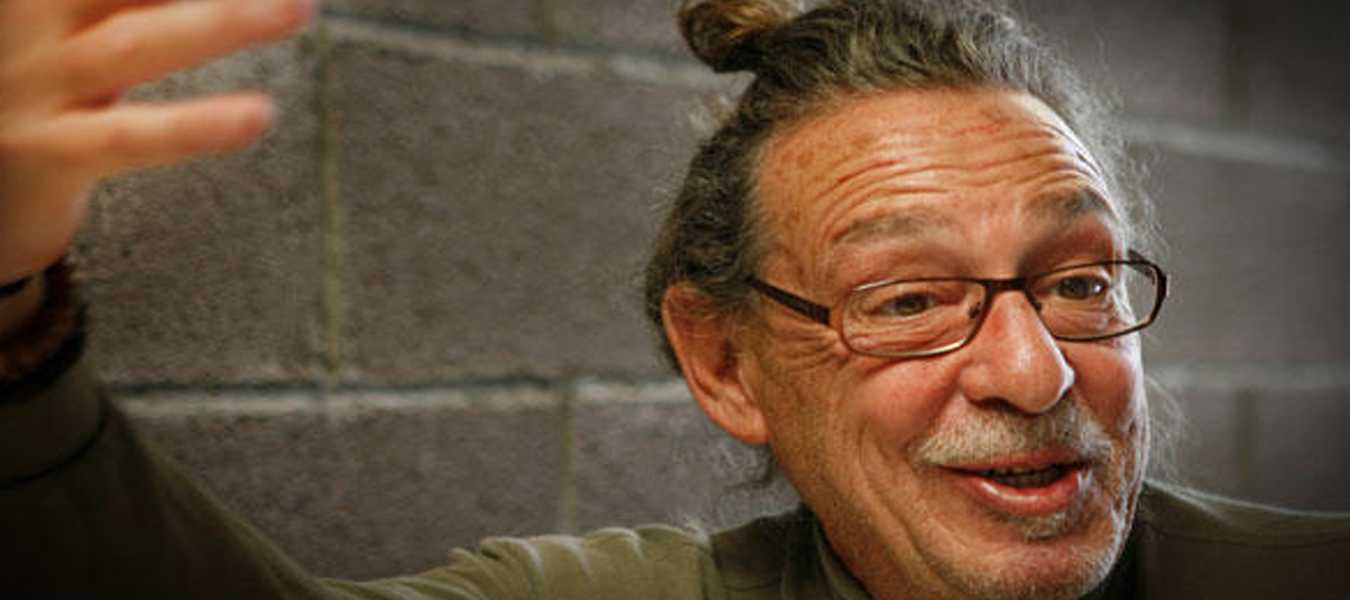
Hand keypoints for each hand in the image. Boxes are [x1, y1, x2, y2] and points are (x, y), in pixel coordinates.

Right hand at [0, 0, 316, 281]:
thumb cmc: (41, 106)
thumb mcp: (79, 43)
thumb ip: (135, 10)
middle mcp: (32, 30)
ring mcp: (34, 91)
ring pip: (137, 43)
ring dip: (222, 22)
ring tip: (298, 8)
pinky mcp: (48, 155)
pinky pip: (130, 138)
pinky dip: (196, 126)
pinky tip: (259, 116)